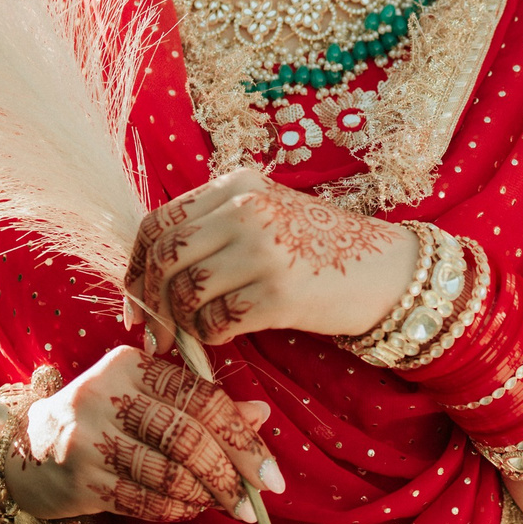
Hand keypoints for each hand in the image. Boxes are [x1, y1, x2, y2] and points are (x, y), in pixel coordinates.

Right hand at [4, 345, 283, 523]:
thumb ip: (200, 402)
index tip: (270, 472)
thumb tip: (260, 414)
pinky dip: (174, 508)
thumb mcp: (146, 396)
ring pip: (167, 472)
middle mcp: (106, 395)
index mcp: (130, 364)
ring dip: (204, 495)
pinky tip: (188, 509)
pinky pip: (142, 499)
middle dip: (229, 474)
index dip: (241, 436)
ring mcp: (89, 438)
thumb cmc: (102, 416)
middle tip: (254, 501)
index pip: (200, 397)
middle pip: (187, 437)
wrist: (25, 447)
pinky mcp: (80, 478)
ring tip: (224, 506)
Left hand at [121, 168, 418, 347]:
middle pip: (165, 258)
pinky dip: (213, 337)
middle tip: (157, 333)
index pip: (158, 223)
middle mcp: (246, 209)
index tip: (136, 300)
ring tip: (198, 335)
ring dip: (184, 324)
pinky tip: (228, 336)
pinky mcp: (280, 292)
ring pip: (187, 293)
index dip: (136, 266)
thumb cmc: (317, 250)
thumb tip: (148, 272)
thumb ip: (213, 228)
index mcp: (236, 186)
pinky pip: (218, 322)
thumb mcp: (265, 217)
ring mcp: (264, 249)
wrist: (386, 270)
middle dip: (151, 302)